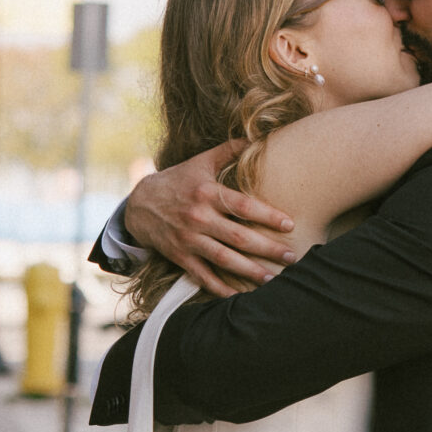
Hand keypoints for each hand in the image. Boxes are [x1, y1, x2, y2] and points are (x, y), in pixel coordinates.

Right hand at [126, 141, 296, 294]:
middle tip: (291, 257)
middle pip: (238, 237)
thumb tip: (256, 136)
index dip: (267, 215)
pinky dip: (219, 287)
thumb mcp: (201, 162)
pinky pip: (202, 275)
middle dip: (267, 248)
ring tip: (273, 279)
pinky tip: (238, 295)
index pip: (242, 206)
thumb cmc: (178, 180)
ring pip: (224, 259)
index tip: (290, 224)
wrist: (139, 204)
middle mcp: (198, 217)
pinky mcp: (180, 256)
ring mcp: (188, 239)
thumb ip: (228, 150)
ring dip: (250, 271)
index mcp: (206, 193)